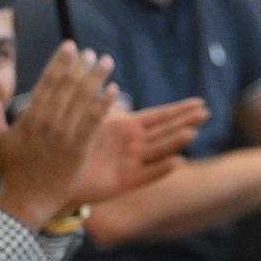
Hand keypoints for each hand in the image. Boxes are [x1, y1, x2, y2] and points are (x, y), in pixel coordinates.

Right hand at [0, 42, 115, 228]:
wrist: (25, 202)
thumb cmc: (9, 170)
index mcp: (28, 118)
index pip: (47, 81)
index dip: (60, 61)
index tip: (70, 46)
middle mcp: (47, 124)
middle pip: (68, 86)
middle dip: (81, 65)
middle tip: (90, 52)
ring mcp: (64, 136)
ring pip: (84, 99)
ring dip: (96, 77)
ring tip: (106, 62)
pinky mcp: (78, 149)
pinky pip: (94, 120)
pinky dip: (104, 103)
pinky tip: (112, 89)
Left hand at [68, 98, 207, 206]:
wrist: (54, 175)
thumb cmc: (70, 146)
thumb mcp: (89, 120)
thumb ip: (101, 102)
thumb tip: (106, 79)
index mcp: (127, 128)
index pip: (159, 116)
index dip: (178, 109)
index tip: (200, 102)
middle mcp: (134, 145)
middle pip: (165, 131)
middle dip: (185, 121)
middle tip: (206, 112)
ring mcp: (132, 163)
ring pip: (159, 150)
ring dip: (175, 142)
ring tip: (191, 132)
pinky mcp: (125, 182)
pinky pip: (147, 175)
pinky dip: (161, 169)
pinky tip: (177, 162)